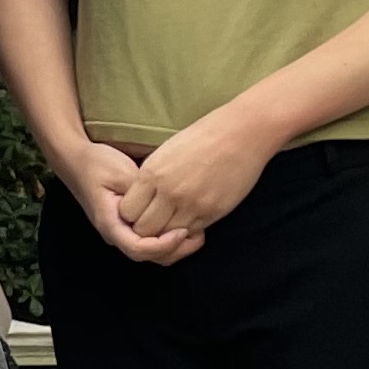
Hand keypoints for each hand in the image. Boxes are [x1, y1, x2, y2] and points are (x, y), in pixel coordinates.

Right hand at [59, 138, 202, 265]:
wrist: (77, 161)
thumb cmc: (98, 164)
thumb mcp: (122, 173)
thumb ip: (144, 192)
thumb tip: (169, 205)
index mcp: (109, 223)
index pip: (137, 249)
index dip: (163, 245)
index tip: (182, 230)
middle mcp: (115, 234)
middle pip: (147, 257)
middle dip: (175, 251)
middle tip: (199, 235)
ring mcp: (121, 232)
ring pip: (150, 254)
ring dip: (174, 248)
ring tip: (197, 232)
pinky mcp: (129, 227)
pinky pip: (150, 243)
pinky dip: (169, 241)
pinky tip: (184, 226)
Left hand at [114, 106, 279, 247]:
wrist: (241, 133)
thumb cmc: (203, 137)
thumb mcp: (165, 153)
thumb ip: (150, 178)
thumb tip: (139, 199)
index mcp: (151, 173)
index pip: (126, 211)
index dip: (132, 215)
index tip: (141, 210)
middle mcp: (168, 192)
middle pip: (144, 229)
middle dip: (147, 229)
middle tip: (157, 220)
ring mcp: (191, 204)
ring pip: (166, 236)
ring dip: (168, 232)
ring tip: (174, 220)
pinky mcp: (212, 212)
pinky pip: (191, 233)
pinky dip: (188, 231)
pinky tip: (191, 218)